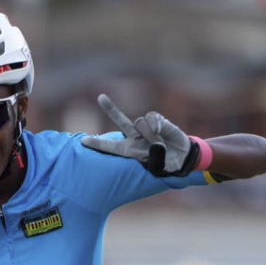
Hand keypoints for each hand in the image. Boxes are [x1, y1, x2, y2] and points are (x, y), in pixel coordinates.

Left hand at [81, 94, 198, 176]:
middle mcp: (135, 137)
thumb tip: (155, 139)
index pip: (111, 147)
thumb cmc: (167, 164)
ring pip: (140, 122)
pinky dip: (157, 125)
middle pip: (120, 121)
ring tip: (158, 142)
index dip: (97, 144)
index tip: (83, 141)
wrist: (182, 156)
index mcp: (130, 150)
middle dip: (111, 108)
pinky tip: (161, 132)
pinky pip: (153, 118)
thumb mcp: (160, 167)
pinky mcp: (157, 121)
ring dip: (149, 133)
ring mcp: (145, 128)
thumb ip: (156, 157)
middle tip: (101, 97)